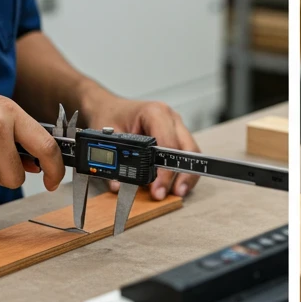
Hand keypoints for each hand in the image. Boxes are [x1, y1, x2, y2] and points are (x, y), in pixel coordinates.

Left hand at [83, 88, 201, 199]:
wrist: (112, 108)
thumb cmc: (111, 116)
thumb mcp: (108, 136)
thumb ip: (114, 161)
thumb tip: (118, 185)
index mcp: (154, 112)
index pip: (168, 144)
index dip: (165, 170)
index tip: (158, 189)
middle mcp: (170, 118)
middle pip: (187, 149)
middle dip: (183, 174)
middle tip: (175, 192)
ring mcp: (177, 127)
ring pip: (192, 153)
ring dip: (187, 175)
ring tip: (178, 192)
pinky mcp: (178, 137)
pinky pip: (187, 156)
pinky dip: (185, 172)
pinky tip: (177, 185)